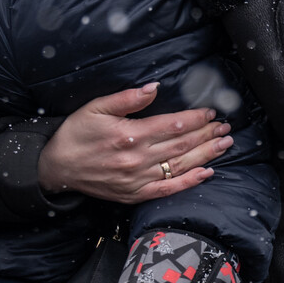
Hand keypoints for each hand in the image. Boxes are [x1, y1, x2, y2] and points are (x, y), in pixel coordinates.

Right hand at [37, 85, 230, 202]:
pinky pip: (168, 190)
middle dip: (207, 135)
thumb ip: (127, 98)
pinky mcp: (135, 194)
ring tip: (225, 144)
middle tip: (226, 128)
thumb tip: (155, 87)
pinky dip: (189, 182)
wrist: (57, 168)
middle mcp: (137, 159)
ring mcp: (137, 179)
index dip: (195, 119)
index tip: (211, 113)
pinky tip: (207, 173)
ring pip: (180, 166)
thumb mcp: (96, 108)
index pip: (172, 125)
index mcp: (129, 135)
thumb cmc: (76, 134)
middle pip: (181, 145)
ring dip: (206, 155)